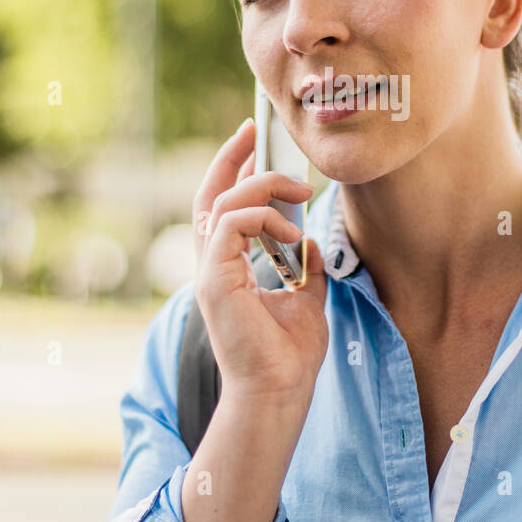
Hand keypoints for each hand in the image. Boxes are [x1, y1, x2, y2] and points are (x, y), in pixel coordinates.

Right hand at [191, 118, 328, 401]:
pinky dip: (264, 217)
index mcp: (229, 268)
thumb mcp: (306, 297)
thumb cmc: (288, 355)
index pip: (222, 208)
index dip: (232, 170)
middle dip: (231, 158)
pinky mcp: (215, 279)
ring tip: (299, 190)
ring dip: (263, 186)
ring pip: (223, 203)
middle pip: (210, 196)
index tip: (252, 139)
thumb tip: (311, 240)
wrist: (280, 391)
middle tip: (254, 131)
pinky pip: (232, 225)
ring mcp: (210, 272)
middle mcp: (213, 266)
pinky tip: (289, 231)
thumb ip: (304, 266)